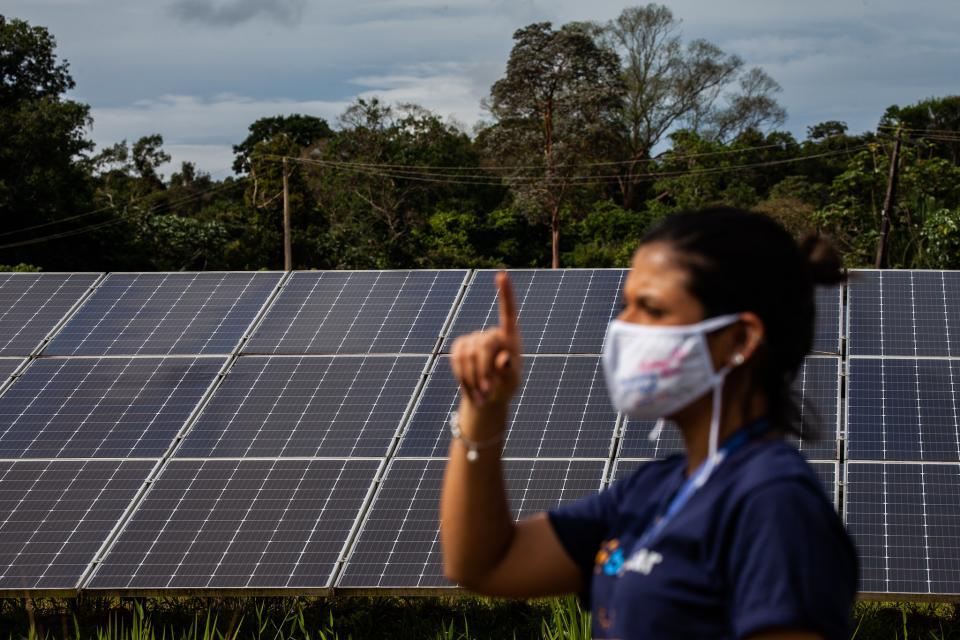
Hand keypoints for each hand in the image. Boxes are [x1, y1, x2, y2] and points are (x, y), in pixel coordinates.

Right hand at [450, 272, 521, 408]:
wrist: (489, 396)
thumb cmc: (506, 387)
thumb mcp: (512, 382)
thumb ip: (509, 371)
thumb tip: (504, 359)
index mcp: (511, 337)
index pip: (508, 312)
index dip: (505, 294)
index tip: (502, 275)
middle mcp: (492, 333)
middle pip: (484, 345)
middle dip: (483, 370)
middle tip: (487, 393)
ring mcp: (474, 338)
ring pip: (468, 356)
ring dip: (473, 379)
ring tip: (482, 396)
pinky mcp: (460, 346)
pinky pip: (456, 359)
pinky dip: (463, 377)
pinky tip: (471, 389)